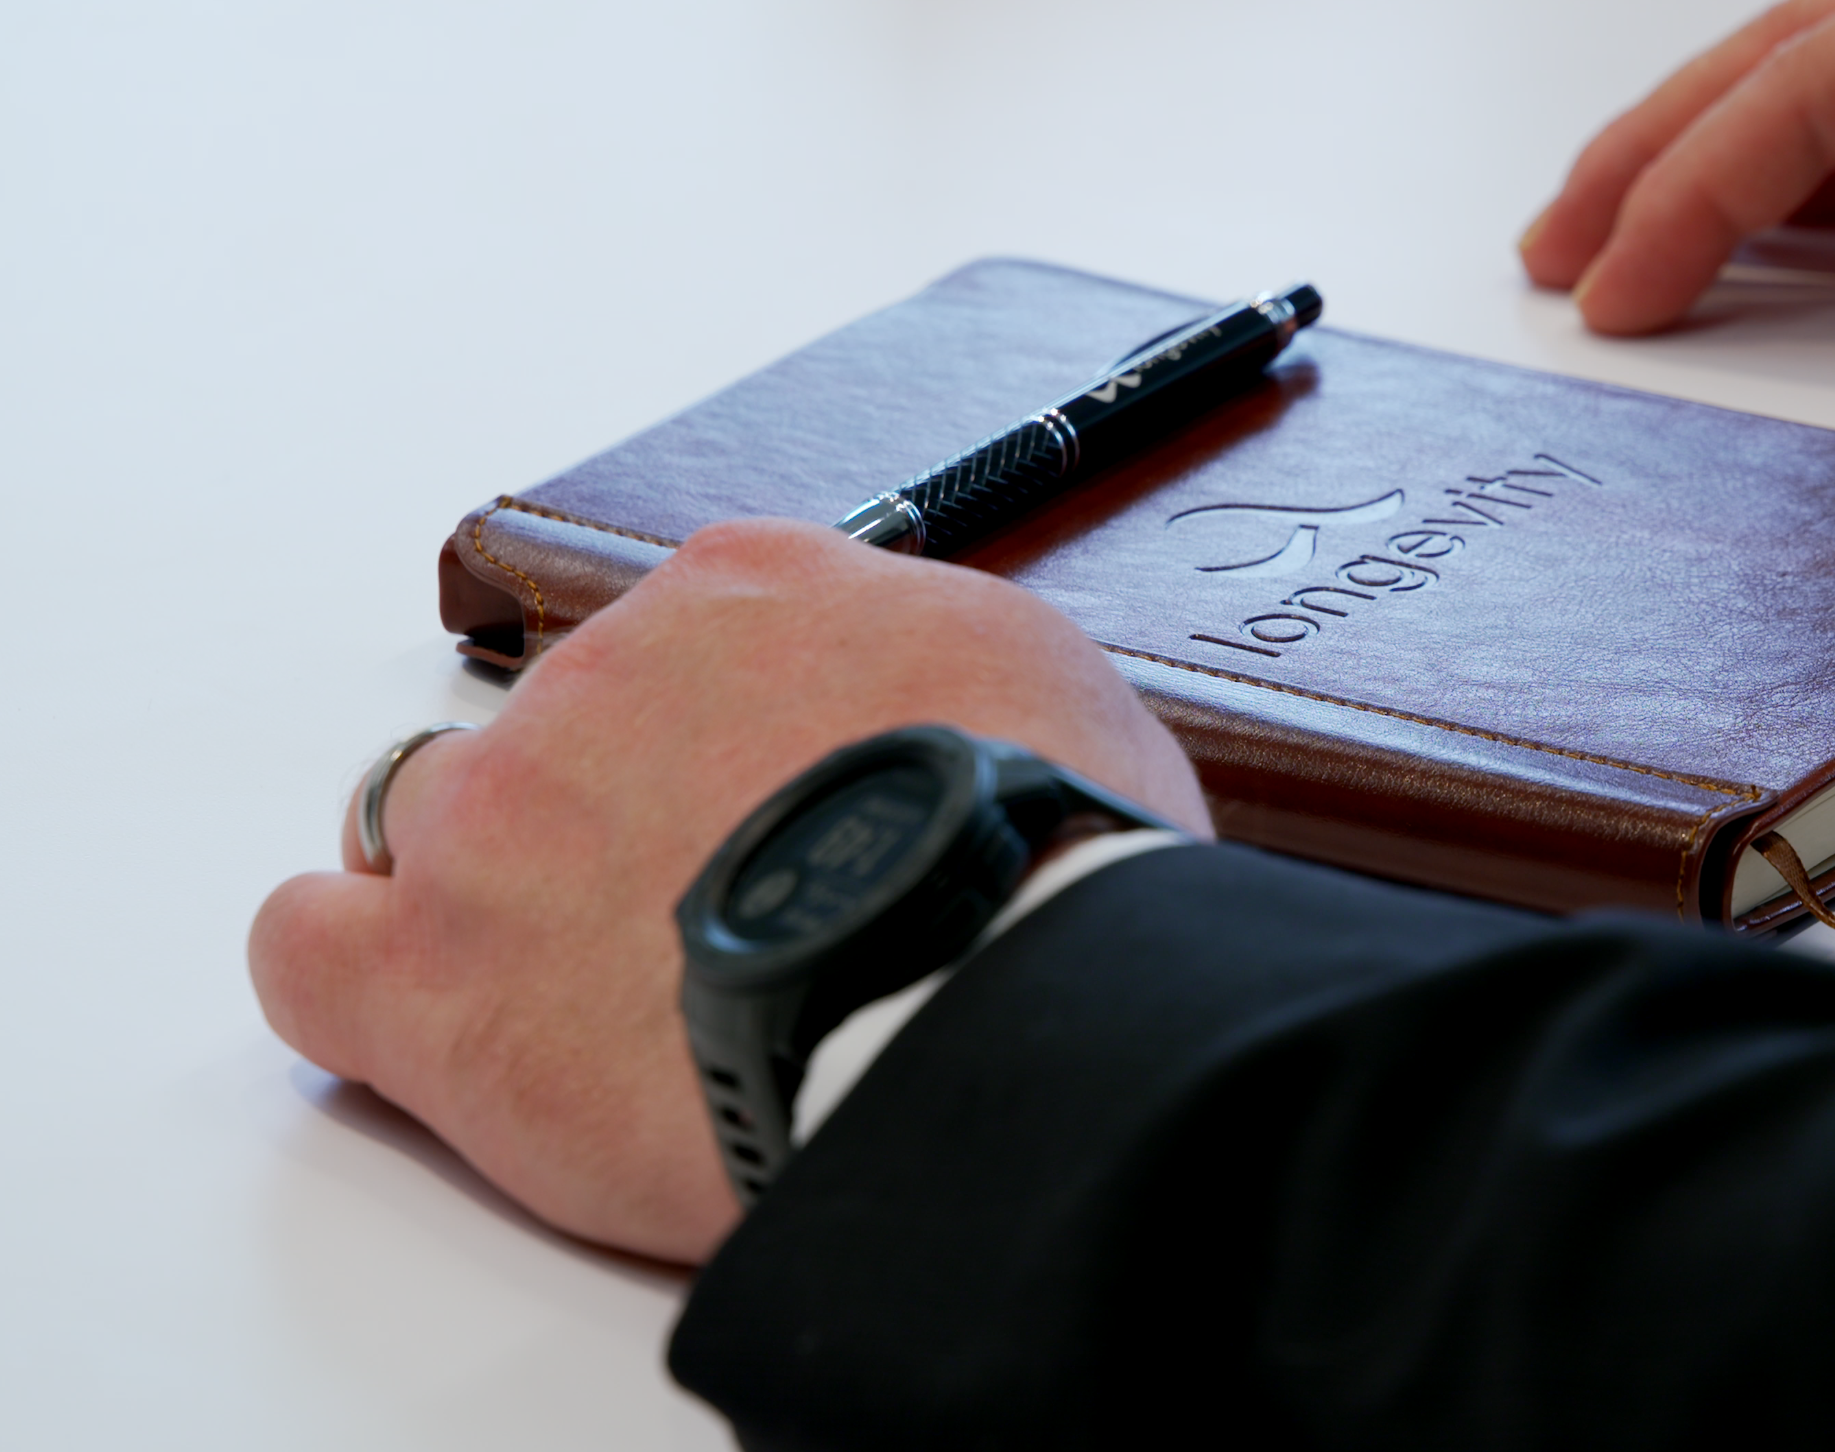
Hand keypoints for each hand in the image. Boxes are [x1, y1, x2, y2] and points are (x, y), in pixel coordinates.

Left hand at [248, 520, 1213, 1263]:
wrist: (979, 1001)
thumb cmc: (1041, 858)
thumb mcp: (1053, 686)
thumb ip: (953, 664)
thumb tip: (947, 697)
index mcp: (749, 591)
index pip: (691, 634)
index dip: (731, 732)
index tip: (770, 802)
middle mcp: (599, 675)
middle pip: (561, 732)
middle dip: (621, 816)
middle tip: (716, 923)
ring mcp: (499, 822)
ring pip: (437, 825)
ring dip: (498, 888)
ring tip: (598, 988)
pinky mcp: (432, 981)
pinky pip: (310, 947)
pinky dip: (356, 969)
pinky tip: (427, 1009)